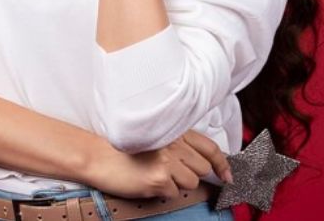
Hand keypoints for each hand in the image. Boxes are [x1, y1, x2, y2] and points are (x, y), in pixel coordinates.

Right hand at [86, 130, 233, 199]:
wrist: (97, 156)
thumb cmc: (122, 148)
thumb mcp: (153, 138)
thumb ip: (178, 144)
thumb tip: (204, 162)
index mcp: (174, 130)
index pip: (209, 147)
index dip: (221, 163)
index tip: (227, 175)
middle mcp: (173, 143)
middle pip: (202, 168)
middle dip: (191, 174)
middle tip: (172, 172)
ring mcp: (167, 161)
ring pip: (191, 183)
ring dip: (177, 184)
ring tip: (156, 174)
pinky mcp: (158, 179)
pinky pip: (173, 193)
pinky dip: (162, 192)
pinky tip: (148, 181)